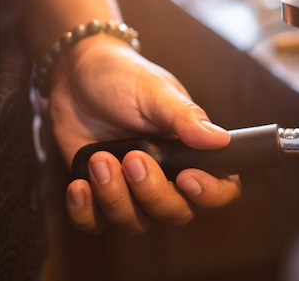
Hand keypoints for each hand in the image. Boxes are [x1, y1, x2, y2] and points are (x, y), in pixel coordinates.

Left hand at [51, 35, 240, 233]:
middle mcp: (169, 175)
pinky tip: (79, 184)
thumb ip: (186, 118)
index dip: (209, 193)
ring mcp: (133, 188)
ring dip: (115, 197)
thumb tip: (221, 140)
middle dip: (153, 193)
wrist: (76, 75)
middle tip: (132, 158)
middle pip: (178, 212)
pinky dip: (86, 211)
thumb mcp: (155, 92)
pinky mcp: (100, 193)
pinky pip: (97, 224)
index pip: (221, 187)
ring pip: (137, 222)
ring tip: (100, 160)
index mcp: (192, 150)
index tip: (186, 177)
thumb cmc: (124, 77)